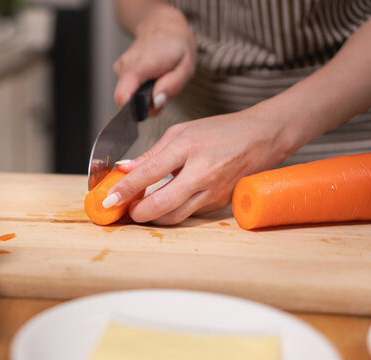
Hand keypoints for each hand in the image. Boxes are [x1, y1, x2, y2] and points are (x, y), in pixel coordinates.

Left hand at [104, 107, 293, 224]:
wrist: (261, 138)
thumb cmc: (220, 131)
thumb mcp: (181, 132)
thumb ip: (152, 153)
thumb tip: (125, 169)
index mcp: (188, 148)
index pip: (150, 173)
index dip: (126, 189)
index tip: (109, 199)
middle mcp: (201, 174)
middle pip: (162, 205)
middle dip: (138, 213)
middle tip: (124, 209)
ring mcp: (212, 192)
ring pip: (175, 216)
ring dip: (153, 217)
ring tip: (140, 208)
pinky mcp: (218, 204)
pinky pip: (189, 214)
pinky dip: (171, 212)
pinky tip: (162, 204)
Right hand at [113, 3, 195, 110]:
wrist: (162, 25)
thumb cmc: (177, 46)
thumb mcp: (186, 66)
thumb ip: (172, 85)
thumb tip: (156, 102)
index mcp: (142, 65)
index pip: (123, 95)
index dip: (131, 110)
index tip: (147, 110)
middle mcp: (126, 66)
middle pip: (126, 100)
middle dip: (145, 105)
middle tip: (162, 91)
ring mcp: (120, 67)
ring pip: (128, 95)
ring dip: (145, 96)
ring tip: (158, 80)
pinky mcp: (119, 70)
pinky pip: (128, 89)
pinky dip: (140, 88)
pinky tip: (151, 76)